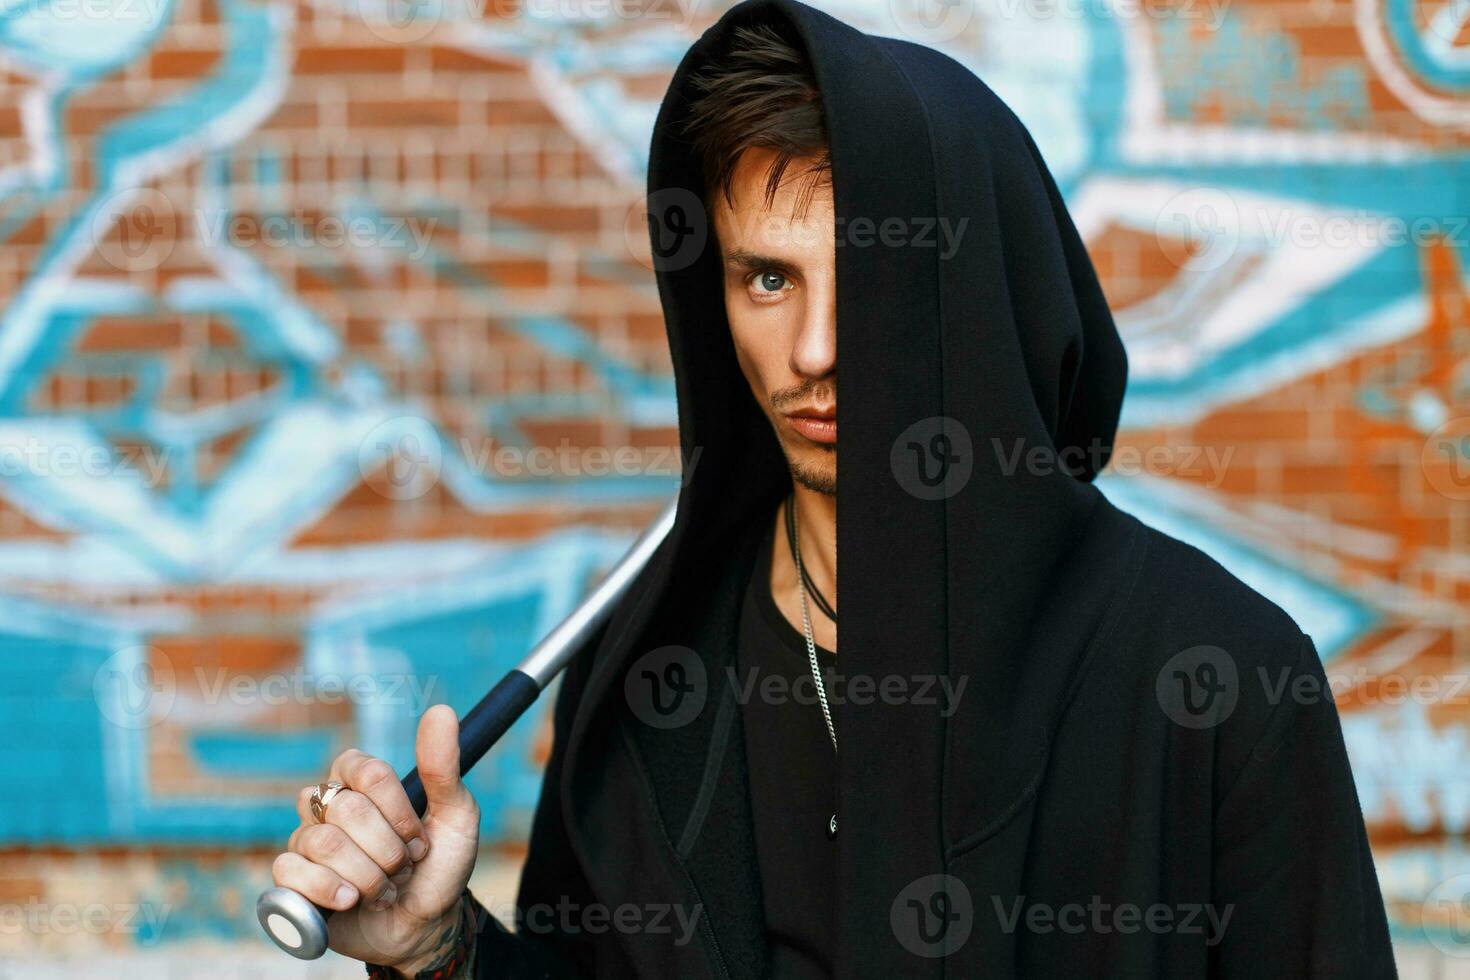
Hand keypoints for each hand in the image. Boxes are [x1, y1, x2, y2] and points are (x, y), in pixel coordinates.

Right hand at [271, 704, 480, 971]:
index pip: (365, 770)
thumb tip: (441, 711)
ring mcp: (306, 841)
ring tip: (384, 890)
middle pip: (348, 809)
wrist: (426, 925)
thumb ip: (444, 767)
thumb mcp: (456, 816)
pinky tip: (349, 901)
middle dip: (388, 849)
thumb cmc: (440, 866)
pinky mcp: (291, 880)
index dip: (397, 810)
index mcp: (363, 781)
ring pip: (324, 843)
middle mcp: (330, 805)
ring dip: (367, 876)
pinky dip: (327, 890)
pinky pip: (289, 870)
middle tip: (403, 867)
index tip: (419, 837)